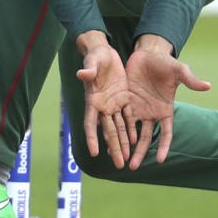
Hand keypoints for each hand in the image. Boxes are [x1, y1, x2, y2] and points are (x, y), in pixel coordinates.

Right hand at [76, 43, 131, 168]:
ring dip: (123, 143)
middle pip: (108, 131)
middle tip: (119, 164)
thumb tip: (82, 74)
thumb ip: (89, 70)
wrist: (104, 53)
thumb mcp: (93, 62)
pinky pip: (128, 117)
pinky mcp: (124, 98)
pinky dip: (131, 129)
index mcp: (93, 101)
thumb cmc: (95, 57)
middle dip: (114, 148)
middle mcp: (103, 106)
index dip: (92, 137)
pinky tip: (135, 140)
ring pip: (119, 128)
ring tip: (127, 159)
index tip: (93, 153)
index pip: (90, 123)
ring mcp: (114, 104)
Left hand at [124, 38, 210, 169]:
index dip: (163, 146)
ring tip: (118, 158)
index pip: (166, 133)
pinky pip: (121, 117)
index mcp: (165, 110)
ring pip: (131, 131)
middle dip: (139, 152)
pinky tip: (108, 139)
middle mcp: (151, 113)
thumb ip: (191, 80)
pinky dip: (116, 129)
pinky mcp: (126, 101)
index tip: (160, 159)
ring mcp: (138, 108)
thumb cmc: (166, 63)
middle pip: (145, 138)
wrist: (149, 53)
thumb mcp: (180, 70)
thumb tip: (209, 86)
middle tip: (133, 167)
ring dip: (125, 145)